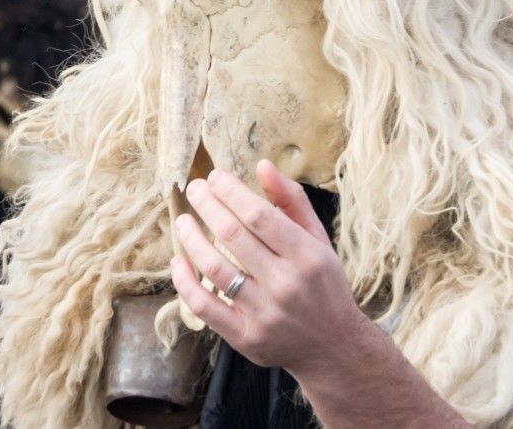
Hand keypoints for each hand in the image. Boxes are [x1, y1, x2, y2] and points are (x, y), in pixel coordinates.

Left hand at [171, 161, 365, 380]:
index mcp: (306, 256)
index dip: (230, 191)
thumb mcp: (318, 239)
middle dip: (207, 204)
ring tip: (183, 221)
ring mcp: (264, 312)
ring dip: (191, 238)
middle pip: (232, 235)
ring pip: (214, 267)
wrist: (334, 347)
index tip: (214, 177)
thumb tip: (263, 165)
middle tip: (194, 188)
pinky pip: (204, 306)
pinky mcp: (245, 336)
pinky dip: (185, 282)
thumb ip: (291, 201)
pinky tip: (178, 261)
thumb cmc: (323, 284)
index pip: (258, 215)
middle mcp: (285, 284)